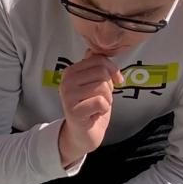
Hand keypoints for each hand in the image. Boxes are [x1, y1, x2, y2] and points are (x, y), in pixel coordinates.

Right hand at [56, 50, 122, 165]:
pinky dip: (103, 110)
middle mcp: (66, 81)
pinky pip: (101, 102)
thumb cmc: (91, 108)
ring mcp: (68, 96)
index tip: (116, 80)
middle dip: (109, 87)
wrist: (83, 134)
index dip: (112, 69)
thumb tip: (94, 49)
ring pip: (103, 88)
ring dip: (107, 100)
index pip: (98, 59)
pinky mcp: (74, 111)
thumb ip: (94, 67)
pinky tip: (95, 114)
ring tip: (97, 107)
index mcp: (71, 72)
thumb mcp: (94, 83)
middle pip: (102, 73)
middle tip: (102, 98)